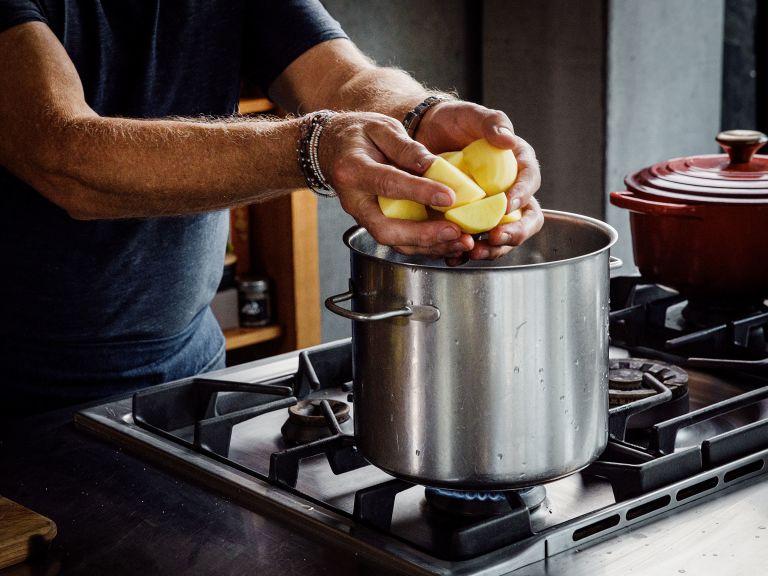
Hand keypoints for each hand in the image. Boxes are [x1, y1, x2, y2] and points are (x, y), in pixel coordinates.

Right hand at [320, 112, 473, 257]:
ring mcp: (362, 217)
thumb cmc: (357, 135)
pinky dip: (425, 246)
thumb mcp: (381, 127)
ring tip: (459, 241)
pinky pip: (398, 242)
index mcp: (353, 170)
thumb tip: (432, 165)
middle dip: (423, 235)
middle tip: (455, 231)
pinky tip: (448, 242)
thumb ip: (405, 146)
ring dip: (428, 246)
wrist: (332, 148)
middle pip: (385, 229)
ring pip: (393, 242)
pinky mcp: (373, 224)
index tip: (449, 196)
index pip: (388, 184)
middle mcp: (354, 201)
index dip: (419, 192)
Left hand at [415, 100, 542, 263]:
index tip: (507, 205)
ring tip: (473, 251)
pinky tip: (455, 257)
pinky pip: (474, 241)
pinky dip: (465, 252)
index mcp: (516, 164)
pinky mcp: (469, 220)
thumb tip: (509, 140)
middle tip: (495, 237)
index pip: (530, 182)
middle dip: (514, 233)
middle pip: (526, 218)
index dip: (522, 196)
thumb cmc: (452, 121)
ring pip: (502, 235)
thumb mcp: (471, 114)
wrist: (422, 134)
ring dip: (492, 249)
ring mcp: (489, 208)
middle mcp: (508, 189)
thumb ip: (492, 122)